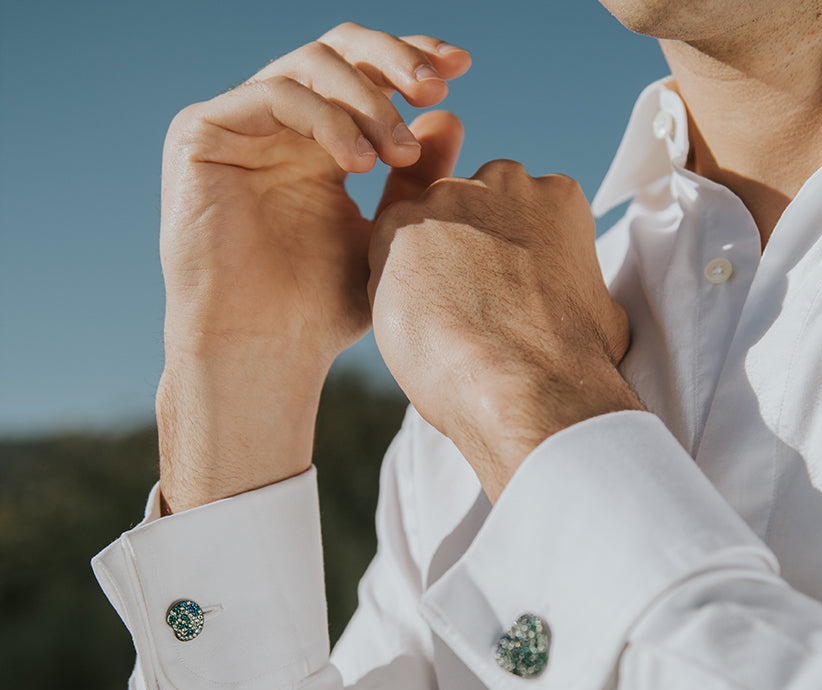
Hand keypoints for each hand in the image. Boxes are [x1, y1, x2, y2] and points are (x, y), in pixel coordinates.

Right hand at [156, 24, 468, 511]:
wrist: (266, 350)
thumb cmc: (325, 310)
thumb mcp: (389, 237)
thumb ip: (417, 179)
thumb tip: (452, 114)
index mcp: (321, 142)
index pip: (367, 74)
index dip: (411, 58)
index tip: (462, 66)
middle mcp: (280, 125)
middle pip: (339, 49)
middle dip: (394, 58)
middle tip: (436, 84)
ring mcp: (240, 124)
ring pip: (309, 65)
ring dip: (365, 100)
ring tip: (400, 155)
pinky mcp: (201, 133)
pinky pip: (272, 96)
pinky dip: (324, 119)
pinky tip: (359, 163)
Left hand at [368, 160, 641, 501]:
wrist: (527, 385)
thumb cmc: (573, 362)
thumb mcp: (601, 309)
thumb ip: (577, 283)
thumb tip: (579, 301)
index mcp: (558, 197)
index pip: (520, 207)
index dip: (509, 252)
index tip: (507, 288)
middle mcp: (504, 182)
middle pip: (472, 204)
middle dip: (467, 246)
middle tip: (472, 302)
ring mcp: (450, 198)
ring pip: (426, 223)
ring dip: (428, 263)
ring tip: (443, 318)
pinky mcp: (399, 226)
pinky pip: (386, 249)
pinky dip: (395, 284)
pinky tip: (418, 319)